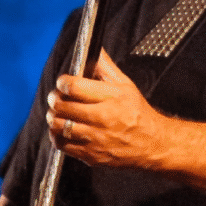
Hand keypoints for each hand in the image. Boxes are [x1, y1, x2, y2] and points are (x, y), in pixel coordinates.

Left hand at [46, 49, 167, 167]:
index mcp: (111, 97)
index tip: (63, 82)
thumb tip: (94, 50)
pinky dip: (56, 136)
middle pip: (63, 106)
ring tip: (58, 112)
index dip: (62, 82)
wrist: (152, 144)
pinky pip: (62, 145)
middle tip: (56, 96)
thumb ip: (106, 67)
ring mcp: (96, 138)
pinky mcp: (91, 155)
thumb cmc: (138, 114)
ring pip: (59, 126)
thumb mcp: (126, 85)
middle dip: (54, 98)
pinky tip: (62, 130)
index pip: (74, 86)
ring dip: (53, 117)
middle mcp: (102, 118)